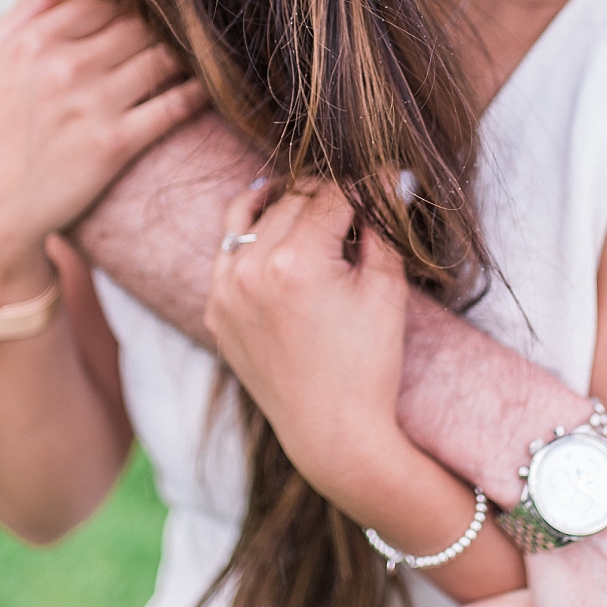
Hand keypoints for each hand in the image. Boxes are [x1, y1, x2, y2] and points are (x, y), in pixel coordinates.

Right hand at [0, 0, 204, 303]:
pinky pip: (174, 103)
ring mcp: (94, 105)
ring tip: (197, 45)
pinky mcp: (117, 144)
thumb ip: (21, 14)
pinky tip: (205, 83)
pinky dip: (196, 89)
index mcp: (33, 41)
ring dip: (184, 47)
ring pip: (162, 54)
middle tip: (185, 11)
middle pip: (138, 19)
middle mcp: (65, 66)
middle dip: (163, 14)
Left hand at [205, 181, 409, 487]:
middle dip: (329, 194)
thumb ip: (383, 226)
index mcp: (295, 262)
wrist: (331, 432)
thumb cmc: (369, 363)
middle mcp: (250, 270)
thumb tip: (392, 177)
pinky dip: (250, 235)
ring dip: (286, 209)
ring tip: (315, 201)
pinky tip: (269, 220)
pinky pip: (228, 252)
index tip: (387, 174)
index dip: (365, 182)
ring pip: (254, 220)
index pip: (332, 195)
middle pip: (293, 202)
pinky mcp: (214, 309)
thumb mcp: (385, 288)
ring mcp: (225, 290)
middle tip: (358, 193)